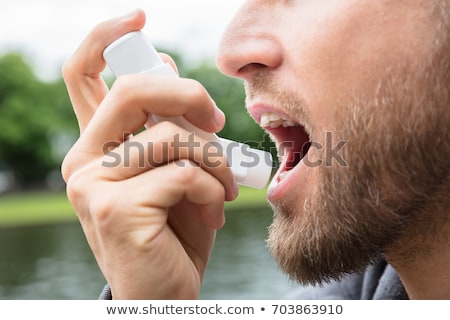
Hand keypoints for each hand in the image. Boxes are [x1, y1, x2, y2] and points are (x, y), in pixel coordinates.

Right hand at [61, 9, 237, 298]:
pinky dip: (212, 189)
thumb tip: (167, 66)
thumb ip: (166, 124)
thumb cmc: (174, 228)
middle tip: (218, 121)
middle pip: (133, 90)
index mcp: (97, 144)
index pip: (82, 74)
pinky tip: (213, 211)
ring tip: (225, 188)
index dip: (105, 37)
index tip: (139, 17)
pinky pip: (183, 173)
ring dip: (215, 159)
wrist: (165, 289)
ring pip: (171, 136)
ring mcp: (92, 185)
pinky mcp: (115, 211)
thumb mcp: (174, 170)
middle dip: (189, 96)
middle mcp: (83, 160)